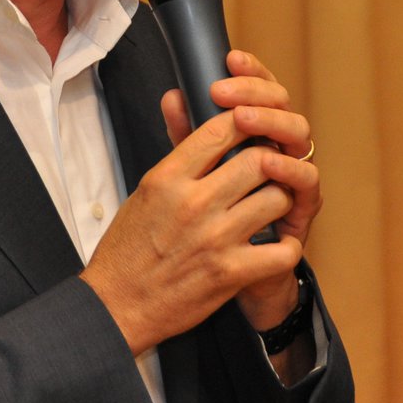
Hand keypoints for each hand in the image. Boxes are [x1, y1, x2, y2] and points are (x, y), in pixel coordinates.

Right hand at [80, 50, 318, 356]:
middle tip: (271, 168)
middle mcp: (194, 203)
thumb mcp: (144, 190)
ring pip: (277, 198)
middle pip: (258, 159)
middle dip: (271, 161)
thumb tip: (180, 98)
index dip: (246, 122)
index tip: (252, 128)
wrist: (117, 305)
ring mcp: (216, 239)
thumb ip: (175, 153)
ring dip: (281, 200)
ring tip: (273, 205)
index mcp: (168, 178)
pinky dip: (285, 247)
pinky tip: (276, 245)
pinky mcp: (231, 273)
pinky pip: (281, 251)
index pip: (221, 130)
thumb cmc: (128, 248)